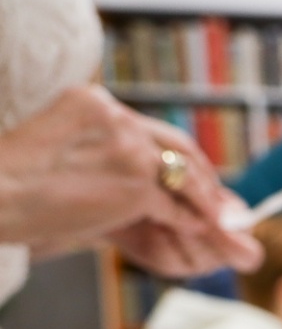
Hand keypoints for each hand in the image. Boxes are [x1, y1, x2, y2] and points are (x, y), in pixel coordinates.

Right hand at [0, 87, 260, 272]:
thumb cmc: (11, 178)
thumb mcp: (58, 141)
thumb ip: (99, 145)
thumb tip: (138, 169)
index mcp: (93, 99)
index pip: (147, 127)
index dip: (173, 152)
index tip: (188, 168)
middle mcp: (116, 116)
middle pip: (176, 146)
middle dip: (200, 173)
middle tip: (214, 195)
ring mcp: (130, 149)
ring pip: (180, 176)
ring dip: (200, 199)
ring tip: (213, 216)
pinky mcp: (136, 185)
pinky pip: (172, 206)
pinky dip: (185, 219)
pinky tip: (194, 228)